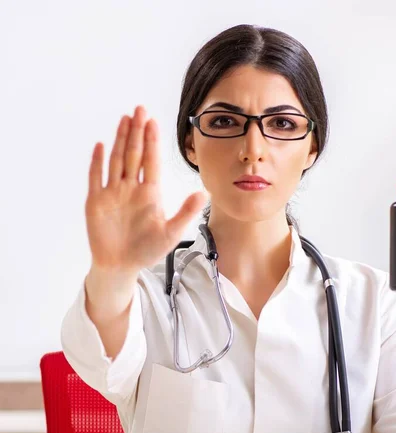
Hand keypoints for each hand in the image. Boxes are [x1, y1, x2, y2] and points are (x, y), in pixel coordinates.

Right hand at [86, 105, 205, 273]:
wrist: (121, 266)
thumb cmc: (147, 251)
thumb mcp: (172, 233)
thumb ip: (186, 212)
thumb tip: (205, 193)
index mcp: (150, 193)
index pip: (152, 161)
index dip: (152, 141)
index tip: (154, 122)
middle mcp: (132, 188)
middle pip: (134, 154)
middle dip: (137, 132)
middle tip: (140, 109)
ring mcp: (113, 193)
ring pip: (117, 160)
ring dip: (119, 139)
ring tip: (125, 119)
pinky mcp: (96, 201)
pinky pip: (96, 177)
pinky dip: (98, 162)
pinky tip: (101, 145)